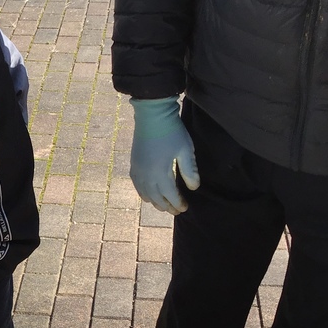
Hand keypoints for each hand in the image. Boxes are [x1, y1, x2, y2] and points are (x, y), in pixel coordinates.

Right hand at [129, 97, 199, 214]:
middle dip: (167, 206)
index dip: (178, 203)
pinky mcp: (134, 166)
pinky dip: (144, 194)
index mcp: (160, 173)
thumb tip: (193, 188)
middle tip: (176, 211)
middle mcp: (146, 176)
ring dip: (155, 202)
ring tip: (164, 206)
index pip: (170, 195)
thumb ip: (190, 170)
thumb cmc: (172, 132)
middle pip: (157, 198)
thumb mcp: (185, 150)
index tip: (185, 208)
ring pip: (146, 195)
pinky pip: (138, 186)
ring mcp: (138, 171)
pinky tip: (149, 195)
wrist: (151, 116)